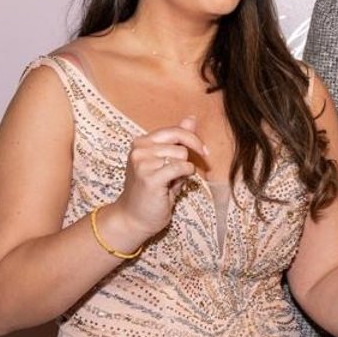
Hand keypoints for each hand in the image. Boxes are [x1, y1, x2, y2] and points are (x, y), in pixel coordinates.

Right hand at [108, 117, 209, 239]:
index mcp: (141, 142)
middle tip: (187, 172)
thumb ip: (177, 140)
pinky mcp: (149, 177)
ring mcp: (142, 162)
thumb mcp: (165, 162)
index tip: (204, 151)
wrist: (133, 219)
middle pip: (180, 141)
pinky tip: (175, 185)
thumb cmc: (151, 192)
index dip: (193, 139)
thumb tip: (191, 117)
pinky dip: (185, 175)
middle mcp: (139, 148)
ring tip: (171, 182)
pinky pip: (180, 167)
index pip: (175, 130)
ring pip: (181, 155)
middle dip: (190, 155)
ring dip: (183, 169)